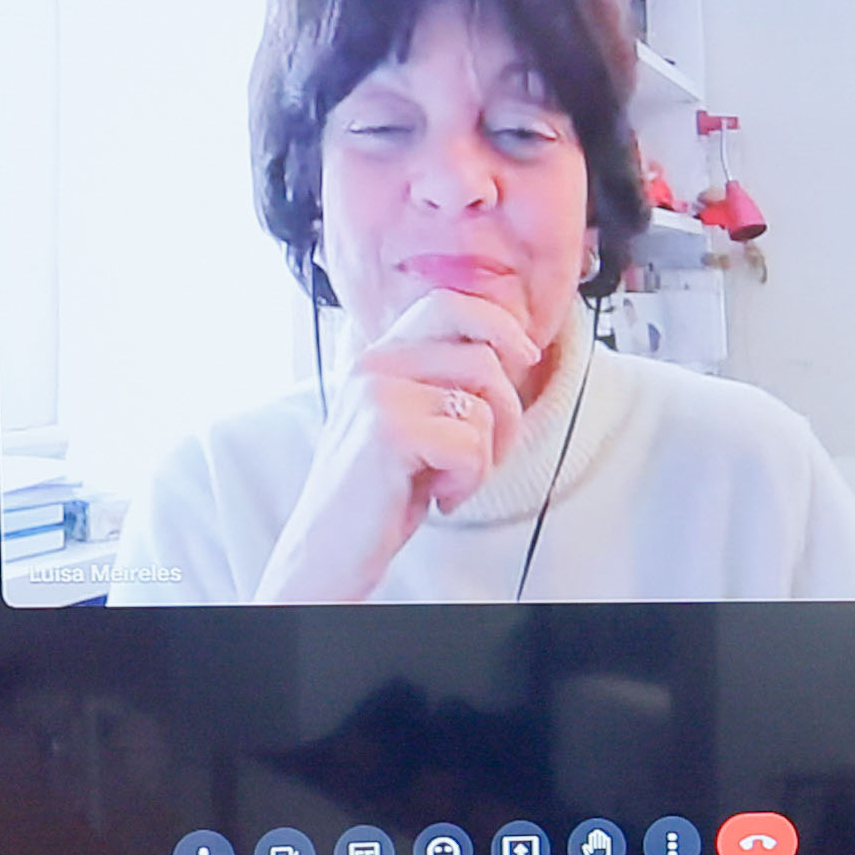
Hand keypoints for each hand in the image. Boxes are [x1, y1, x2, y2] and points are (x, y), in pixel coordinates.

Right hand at [258, 285, 549, 600]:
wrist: (328, 550)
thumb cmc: (377, 493)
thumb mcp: (413, 424)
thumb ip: (444, 382)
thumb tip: (512, 350)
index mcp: (380, 356)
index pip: (450, 304)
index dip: (499, 324)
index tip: (527, 357)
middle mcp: (375, 365)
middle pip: (482, 354)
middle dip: (508, 409)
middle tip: (488, 451)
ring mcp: (378, 394)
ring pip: (483, 404)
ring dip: (485, 455)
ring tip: (448, 480)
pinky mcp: (389, 431)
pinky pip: (471, 444)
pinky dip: (468, 481)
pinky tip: (436, 497)